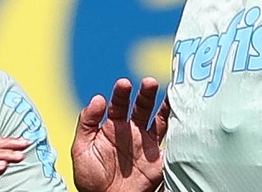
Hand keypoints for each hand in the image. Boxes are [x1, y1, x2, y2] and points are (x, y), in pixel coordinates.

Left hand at [71, 77, 168, 191]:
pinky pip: (171, 139)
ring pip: (158, 118)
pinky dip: (177, 126)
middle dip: (146, 94)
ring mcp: (147, 143)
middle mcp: (132, 130)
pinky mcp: (159, 158)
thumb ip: (86, 123)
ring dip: (163, 105)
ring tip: (168, 90)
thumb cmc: (91, 178)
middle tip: (149, 82)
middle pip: (141, 106)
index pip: (118, 104)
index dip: (121, 93)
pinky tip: (180, 114)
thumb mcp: (81, 149)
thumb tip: (98, 98)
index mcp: (112, 126)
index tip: (124, 84)